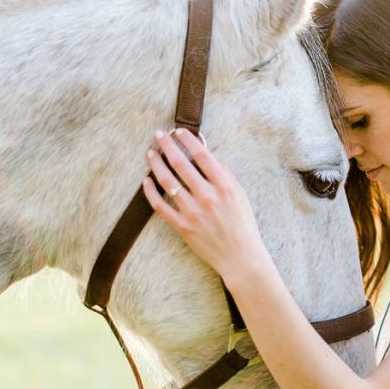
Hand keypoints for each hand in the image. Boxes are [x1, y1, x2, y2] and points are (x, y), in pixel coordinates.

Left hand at [141, 128, 270, 282]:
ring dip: (156, 164)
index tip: (178, 131)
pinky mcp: (182, 226)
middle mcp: (207, 196)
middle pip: (181, 163)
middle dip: (167, 145)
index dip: (188, 139)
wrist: (240, 257)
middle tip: (158, 134)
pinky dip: (150, 192)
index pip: (202, 155)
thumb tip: (210, 156)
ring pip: (167, 181)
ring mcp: (193, 212)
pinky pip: (160, 206)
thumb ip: (226, 175)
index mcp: (224, 185)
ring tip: (150, 153)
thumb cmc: (243, 225)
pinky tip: (146, 181)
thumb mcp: (241, 195)